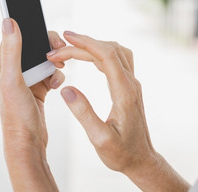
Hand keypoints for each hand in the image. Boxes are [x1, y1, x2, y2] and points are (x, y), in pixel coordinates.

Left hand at [0, 18, 64, 190]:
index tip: (52, 38)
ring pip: (46, 58)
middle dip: (51, 48)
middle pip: (36, 45)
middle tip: (62, 54)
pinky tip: (56, 85)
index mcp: (2, 63)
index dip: (37, 32)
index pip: (18, 35)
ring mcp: (26, 78)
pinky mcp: (37, 87)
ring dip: (55, 63)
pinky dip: (57, 75)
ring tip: (59, 71)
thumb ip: (12, 51)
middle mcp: (12, 69)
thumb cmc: (16, 114)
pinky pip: (51, 72)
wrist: (28, 141)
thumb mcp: (13, 79)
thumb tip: (8, 21)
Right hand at [47, 31, 189, 191]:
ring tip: (70, 48)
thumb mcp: (100, 139)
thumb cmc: (121, 153)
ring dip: (94, 46)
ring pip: (116, 52)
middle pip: (110, 50)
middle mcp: (131, 84)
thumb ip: (84, 114)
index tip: (67, 38)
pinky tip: (87, 58)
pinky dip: (100, 54)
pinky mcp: (129, 87)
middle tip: (57, 50)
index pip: (107, 57)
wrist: (141, 159)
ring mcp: (132, 84)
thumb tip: (66, 89)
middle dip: (83, 44)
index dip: (87, 43)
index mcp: (124, 93)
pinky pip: (117, 60)